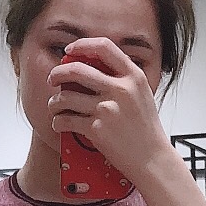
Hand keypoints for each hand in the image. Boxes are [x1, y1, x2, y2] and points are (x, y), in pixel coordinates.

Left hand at [47, 37, 169, 183]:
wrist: (152, 159)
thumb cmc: (147, 130)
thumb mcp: (143, 95)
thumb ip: (124, 79)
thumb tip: (98, 68)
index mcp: (133, 77)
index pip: (104, 47)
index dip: (82, 45)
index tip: (70, 50)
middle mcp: (120, 89)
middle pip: (78, 70)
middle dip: (58, 72)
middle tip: (53, 78)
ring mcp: (107, 109)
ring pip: (67, 96)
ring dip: (55, 101)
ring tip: (55, 106)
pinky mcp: (97, 129)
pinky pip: (66, 120)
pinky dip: (58, 122)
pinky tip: (59, 124)